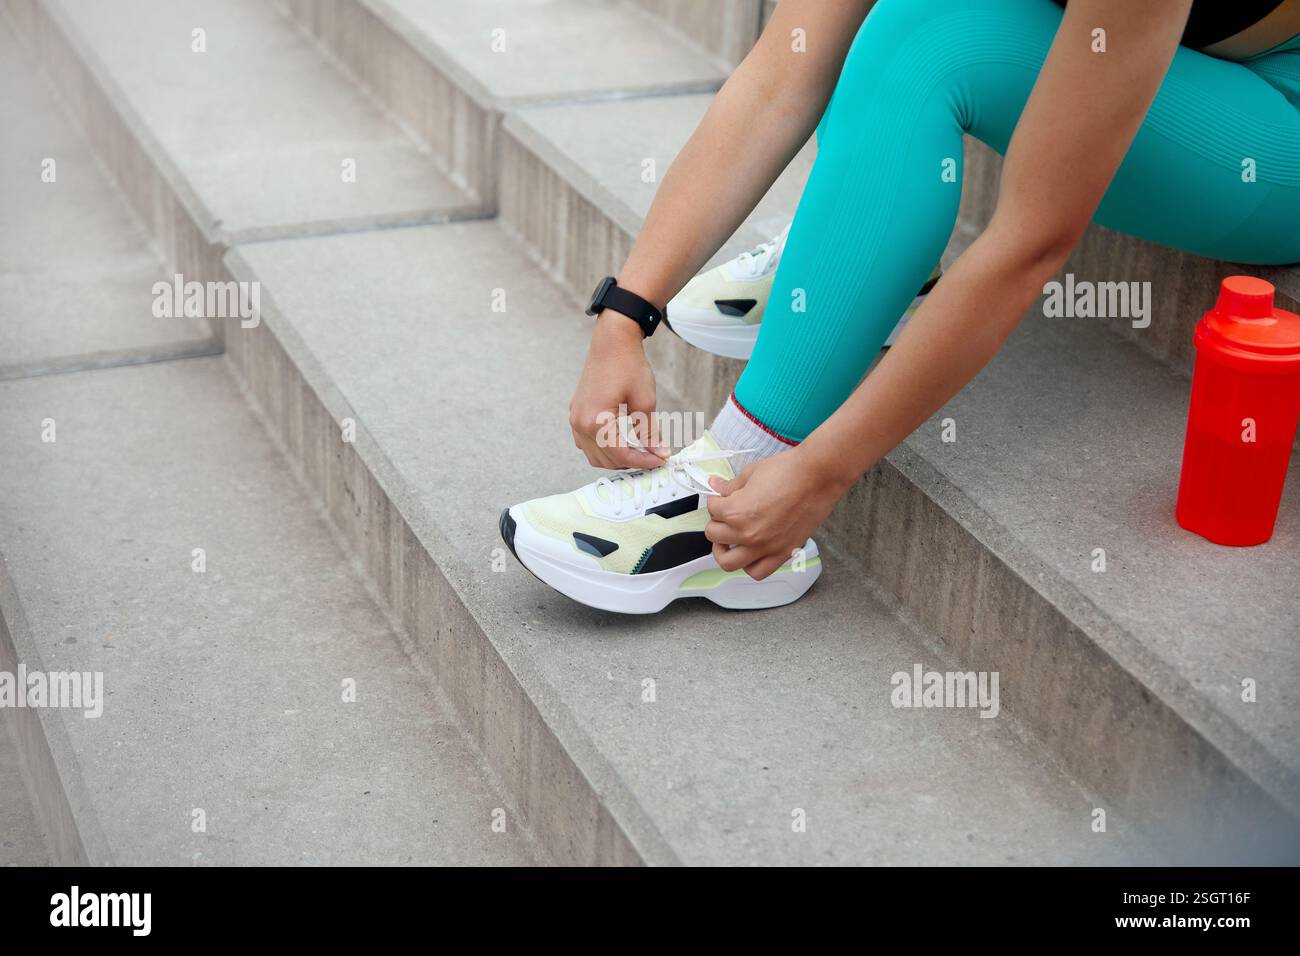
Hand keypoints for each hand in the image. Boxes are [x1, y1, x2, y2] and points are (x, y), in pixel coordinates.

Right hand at [569, 313, 668, 469]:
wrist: (612, 341)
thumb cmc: (628, 365)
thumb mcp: (645, 401)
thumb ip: (650, 433)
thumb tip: (660, 453)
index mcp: (596, 420)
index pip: (620, 455)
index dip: (643, 461)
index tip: (660, 461)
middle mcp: (580, 423)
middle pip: (606, 459)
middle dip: (631, 462)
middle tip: (652, 457)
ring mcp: (575, 418)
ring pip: (594, 455)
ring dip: (616, 459)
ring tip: (639, 452)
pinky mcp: (577, 413)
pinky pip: (586, 443)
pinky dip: (604, 449)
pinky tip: (622, 442)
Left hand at [705, 446, 850, 579]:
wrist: (818, 477)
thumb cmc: (788, 471)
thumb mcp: (751, 473)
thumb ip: (731, 486)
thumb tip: (715, 486)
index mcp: (736, 512)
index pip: (712, 510)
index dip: (716, 501)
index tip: (722, 498)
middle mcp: (747, 534)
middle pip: (715, 536)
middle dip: (716, 523)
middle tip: (723, 517)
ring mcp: (765, 548)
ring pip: (729, 563)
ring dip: (724, 551)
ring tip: (728, 541)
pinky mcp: (783, 553)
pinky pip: (758, 572)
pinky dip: (749, 566)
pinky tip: (750, 553)